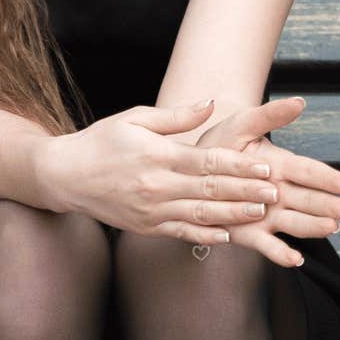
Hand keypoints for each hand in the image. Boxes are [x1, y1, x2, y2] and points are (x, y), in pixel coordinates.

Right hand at [45, 99, 279, 246]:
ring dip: (233, 214)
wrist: (64, 176)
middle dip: (246, 191)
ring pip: (200, 214)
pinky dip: (205, 235)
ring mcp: (151, 210)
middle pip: (210, 189)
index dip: (240, 165)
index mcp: (158, 155)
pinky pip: (181, 232)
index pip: (208, 161)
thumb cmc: (101, 142)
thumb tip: (211, 104)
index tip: (265, 166)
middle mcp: (157, 186)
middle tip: (275, 192)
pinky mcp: (146, 227)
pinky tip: (228, 236)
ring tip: (260, 213)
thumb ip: (176, 116)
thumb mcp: (135, 118)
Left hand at [198, 97, 339, 267]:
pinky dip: (281, 253)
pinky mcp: (251, 233)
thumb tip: (300, 102)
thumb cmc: (221, 144)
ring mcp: (267, 214)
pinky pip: (268, 245)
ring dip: (313, 226)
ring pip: (295, 222)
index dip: (326, 177)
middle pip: (307, 199)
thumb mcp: (243, 124)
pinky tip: (295, 259)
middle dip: (328, 205)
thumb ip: (270, 115)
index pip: (308, 171)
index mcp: (279, 165)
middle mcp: (278, 192)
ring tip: (330, 227)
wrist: (194, 170)